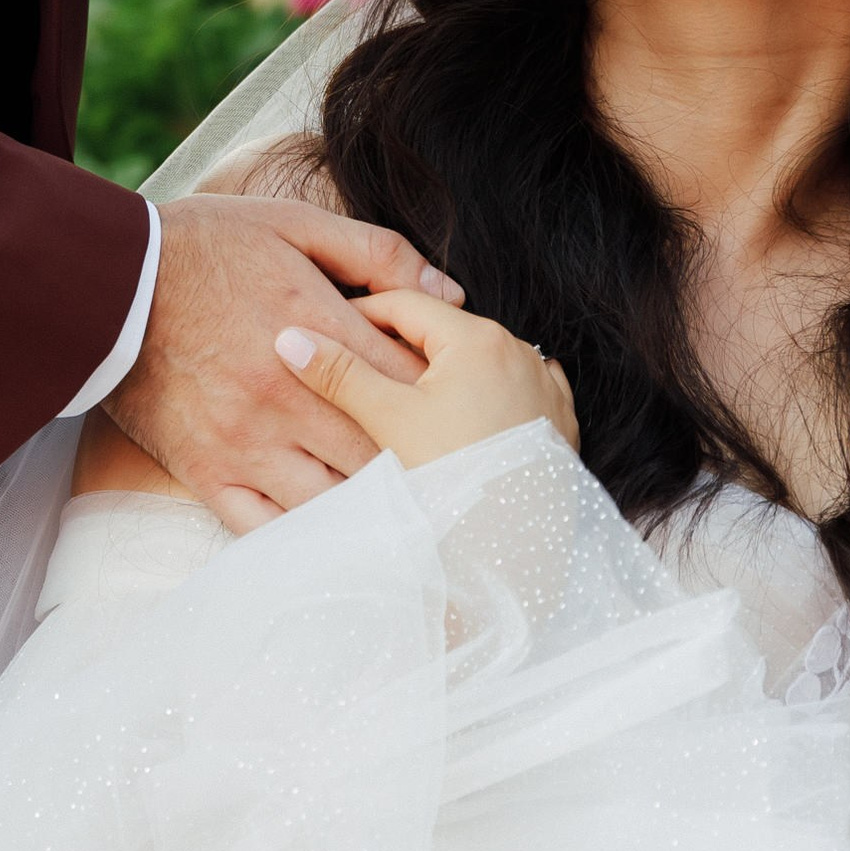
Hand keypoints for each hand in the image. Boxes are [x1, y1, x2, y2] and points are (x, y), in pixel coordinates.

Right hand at [104, 192, 464, 534]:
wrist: (106, 282)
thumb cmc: (204, 247)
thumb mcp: (293, 223)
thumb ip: (375, 253)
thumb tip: (448, 288)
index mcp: (314, 328)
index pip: (405, 380)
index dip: (438, 395)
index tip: (451, 399)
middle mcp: (285, 396)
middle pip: (380, 450)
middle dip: (417, 460)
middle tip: (442, 464)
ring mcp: (246, 443)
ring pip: (333, 500)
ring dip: (370, 505)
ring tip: (398, 504)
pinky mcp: (207, 473)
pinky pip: (268, 527)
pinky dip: (305, 534)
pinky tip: (332, 529)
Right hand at [277, 289, 576, 471]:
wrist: (519, 547)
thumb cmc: (455, 476)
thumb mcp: (390, 420)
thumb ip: (341, 374)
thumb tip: (291, 339)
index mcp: (476, 337)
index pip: (405, 304)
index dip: (360, 312)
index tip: (327, 329)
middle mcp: (519, 350)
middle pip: (444, 332)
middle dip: (400, 345)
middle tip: (358, 364)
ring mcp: (544, 384)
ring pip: (479, 362)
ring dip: (442, 371)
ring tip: (404, 396)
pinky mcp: (558, 419)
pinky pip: (512, 391)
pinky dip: (483, 396)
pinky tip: (461, 417)